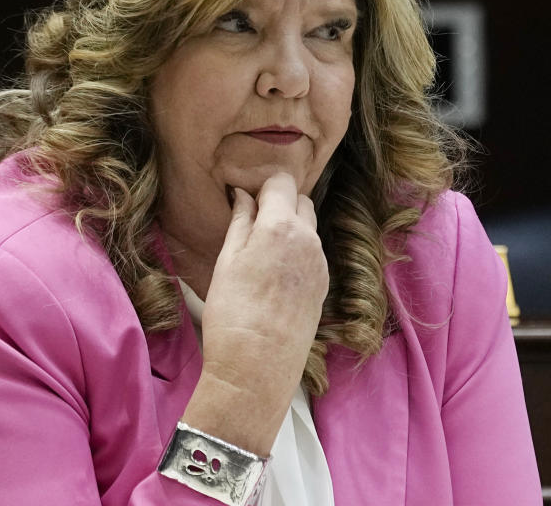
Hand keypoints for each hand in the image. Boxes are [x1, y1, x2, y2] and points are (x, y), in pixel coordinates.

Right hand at [183, 172, 328, 453]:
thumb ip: (240, 221)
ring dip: (289, 226)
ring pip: (308, 228)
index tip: (245, 196)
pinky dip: (296, 250)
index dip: (262, 184)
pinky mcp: (323, 285)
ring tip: (260, 249)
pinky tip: (274, 273)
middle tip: (251, 219)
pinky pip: (312, 253)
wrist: (257, 369)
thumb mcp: (227, 261)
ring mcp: (320, 263)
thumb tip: (244, 195)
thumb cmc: (233, 314)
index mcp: (282, 227)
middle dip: (279, 202)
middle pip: (300, 201)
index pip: (282, 182)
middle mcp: (309, 240)